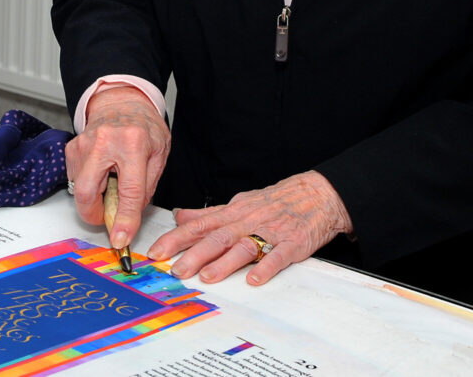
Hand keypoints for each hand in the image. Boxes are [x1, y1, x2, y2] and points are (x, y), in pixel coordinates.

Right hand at [65, 86, 170, 249]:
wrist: (122, 102)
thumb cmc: (144, 127)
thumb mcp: (159, 154)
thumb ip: (146, 187)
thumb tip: (129, 219)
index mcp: (133, 143)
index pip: (129, 191)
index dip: (125, 220)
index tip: (120, 239)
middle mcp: (104, 141)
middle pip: (86, 192)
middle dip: (94, 214)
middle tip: (107, 216)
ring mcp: (83, 143)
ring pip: (78, 189)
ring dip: (94, 197)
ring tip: (112, 182)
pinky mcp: (71, 148)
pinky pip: (74, 179)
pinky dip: (88, 184)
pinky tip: (102, 172)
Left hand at [147, 171, 352, 285]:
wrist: (317, 193)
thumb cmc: (275, 200)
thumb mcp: (239, 203)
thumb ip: (209, 214)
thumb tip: (179, 216)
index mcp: (233, 212)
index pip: (199, 225)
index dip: (176, 238)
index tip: (156, 252)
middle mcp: (247, 220)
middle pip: (217, 237)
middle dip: (193, 254)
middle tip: (175, 270)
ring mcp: (270, 231)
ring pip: (243, 245)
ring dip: (224, 262)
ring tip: (207, 277)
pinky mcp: (292, 242)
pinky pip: (278, 255)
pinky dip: (266, 266)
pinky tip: (255, 279)